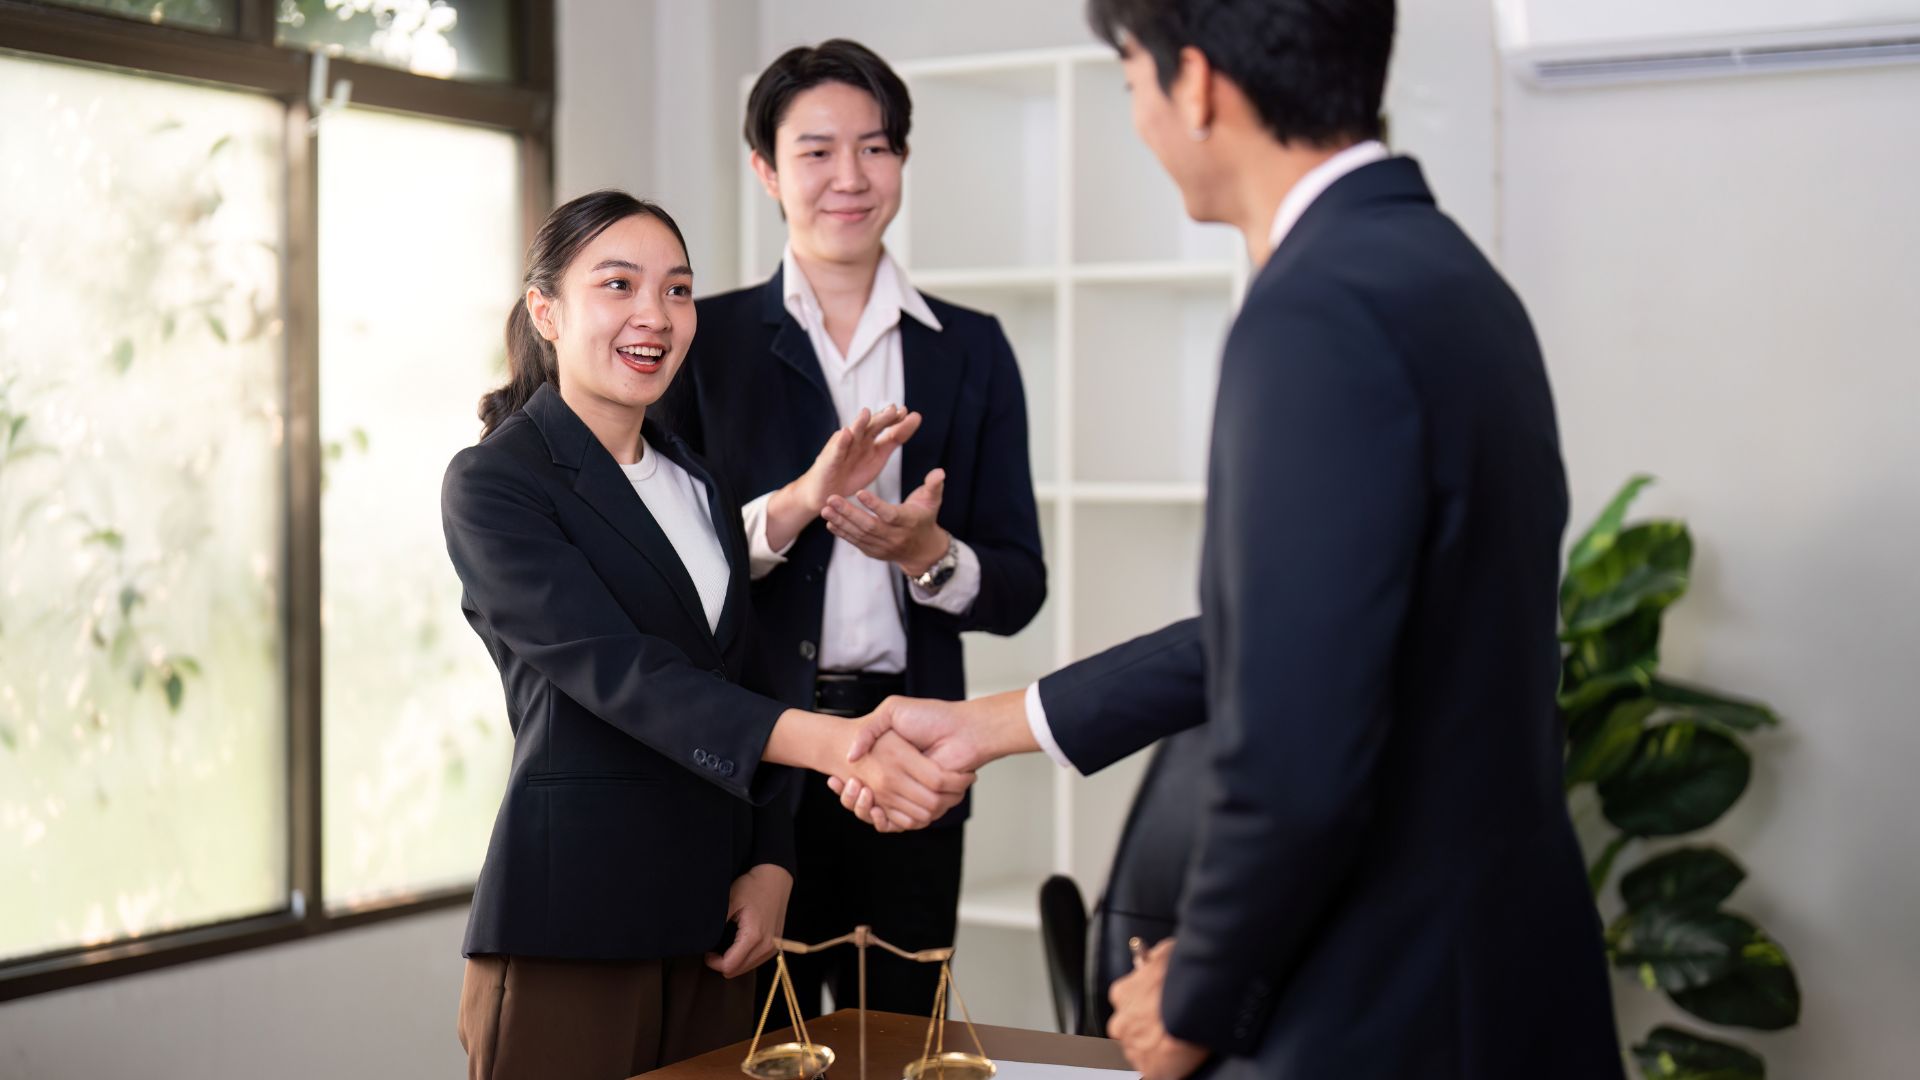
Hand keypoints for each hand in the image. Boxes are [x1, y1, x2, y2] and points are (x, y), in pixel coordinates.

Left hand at [704, 863, 791, 978]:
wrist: (775, 879)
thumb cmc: (752, 887)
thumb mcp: (730, 901)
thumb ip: (716, 922)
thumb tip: (701, 939)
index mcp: (754, 937)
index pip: (729, 966)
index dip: (713, 962)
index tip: (707, 951)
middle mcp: (767, 946)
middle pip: (737, 971)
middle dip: (722, 963)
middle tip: (714, 948)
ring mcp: (773, 948)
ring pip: (746, 969)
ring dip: (733, 961)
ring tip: (725, 944)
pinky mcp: (776, 946)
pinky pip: (755, 961)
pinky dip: (744, 958)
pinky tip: (738, 944)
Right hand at [766, 405, 920, 550]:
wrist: (828, 492)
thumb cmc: (852, 473)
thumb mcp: (878, 457)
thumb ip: (892, 441)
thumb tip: (911, 423)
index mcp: (869, 439)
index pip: (885, 427)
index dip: (897, 421)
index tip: (911, 414)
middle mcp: (856, 439)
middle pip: (871, 426)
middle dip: (882, 418)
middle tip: (894, 410)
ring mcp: (842, 447)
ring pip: (853, 433)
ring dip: (859, 423)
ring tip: (866, 413)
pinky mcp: (830, 459)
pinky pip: (837, 450)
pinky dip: (841, 441)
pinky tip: (846, 433)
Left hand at [821, 469, 948, 577]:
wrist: (922, 551)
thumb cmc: (925, 518)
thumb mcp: (932, 501)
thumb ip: (933, 485)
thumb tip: (939, 472)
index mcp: (908, 521)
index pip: (890, 514)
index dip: (875, 504)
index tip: (859, 491)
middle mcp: (894, 536)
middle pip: (869, 525)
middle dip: (848, 512)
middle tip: (831, 498)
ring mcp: (882, 546)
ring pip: (859, 534)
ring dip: (841, 522)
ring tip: (825, 509)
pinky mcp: (873, 552)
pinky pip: (855, 542)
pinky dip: (842, 533)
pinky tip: (829, 522)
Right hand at [829, 693, 1036, 830]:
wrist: (963, 728)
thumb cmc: (931, 716)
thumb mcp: (891, 712)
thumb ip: (869, 729)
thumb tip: (850, 755)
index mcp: (892, 761)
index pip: (862, 782)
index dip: (847, 785)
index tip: (833, 779)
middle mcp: (901, 780)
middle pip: (867, 801)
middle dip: (851, 798)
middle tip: (840, 784)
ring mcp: (913, 792)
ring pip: (881, 814)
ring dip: (863, 808)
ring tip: (856, 790)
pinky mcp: (926, 802)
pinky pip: (901, 821)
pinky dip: (884, 819)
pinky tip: (872, 804)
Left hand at [1108, 939, 1208, 1079]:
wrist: (1196, 1000)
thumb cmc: (1181, 973)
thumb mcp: (1165, 952)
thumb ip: (1154, 959)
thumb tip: (1156, 956)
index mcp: (1122, 994)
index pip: (1127, 1004)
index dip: (1145, 1007)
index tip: (1159, 1009)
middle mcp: (1121, 1023)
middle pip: (1130, 1031)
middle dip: (1147, 1032)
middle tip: (1170, 1029)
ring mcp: (1134, 1049)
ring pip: (1140, 1054)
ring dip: (1155, 1052)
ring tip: (1179, 1046)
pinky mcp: (1150, 1070)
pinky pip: (1153, 1073)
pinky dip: (1165, 1070)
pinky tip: (1176, 1065)